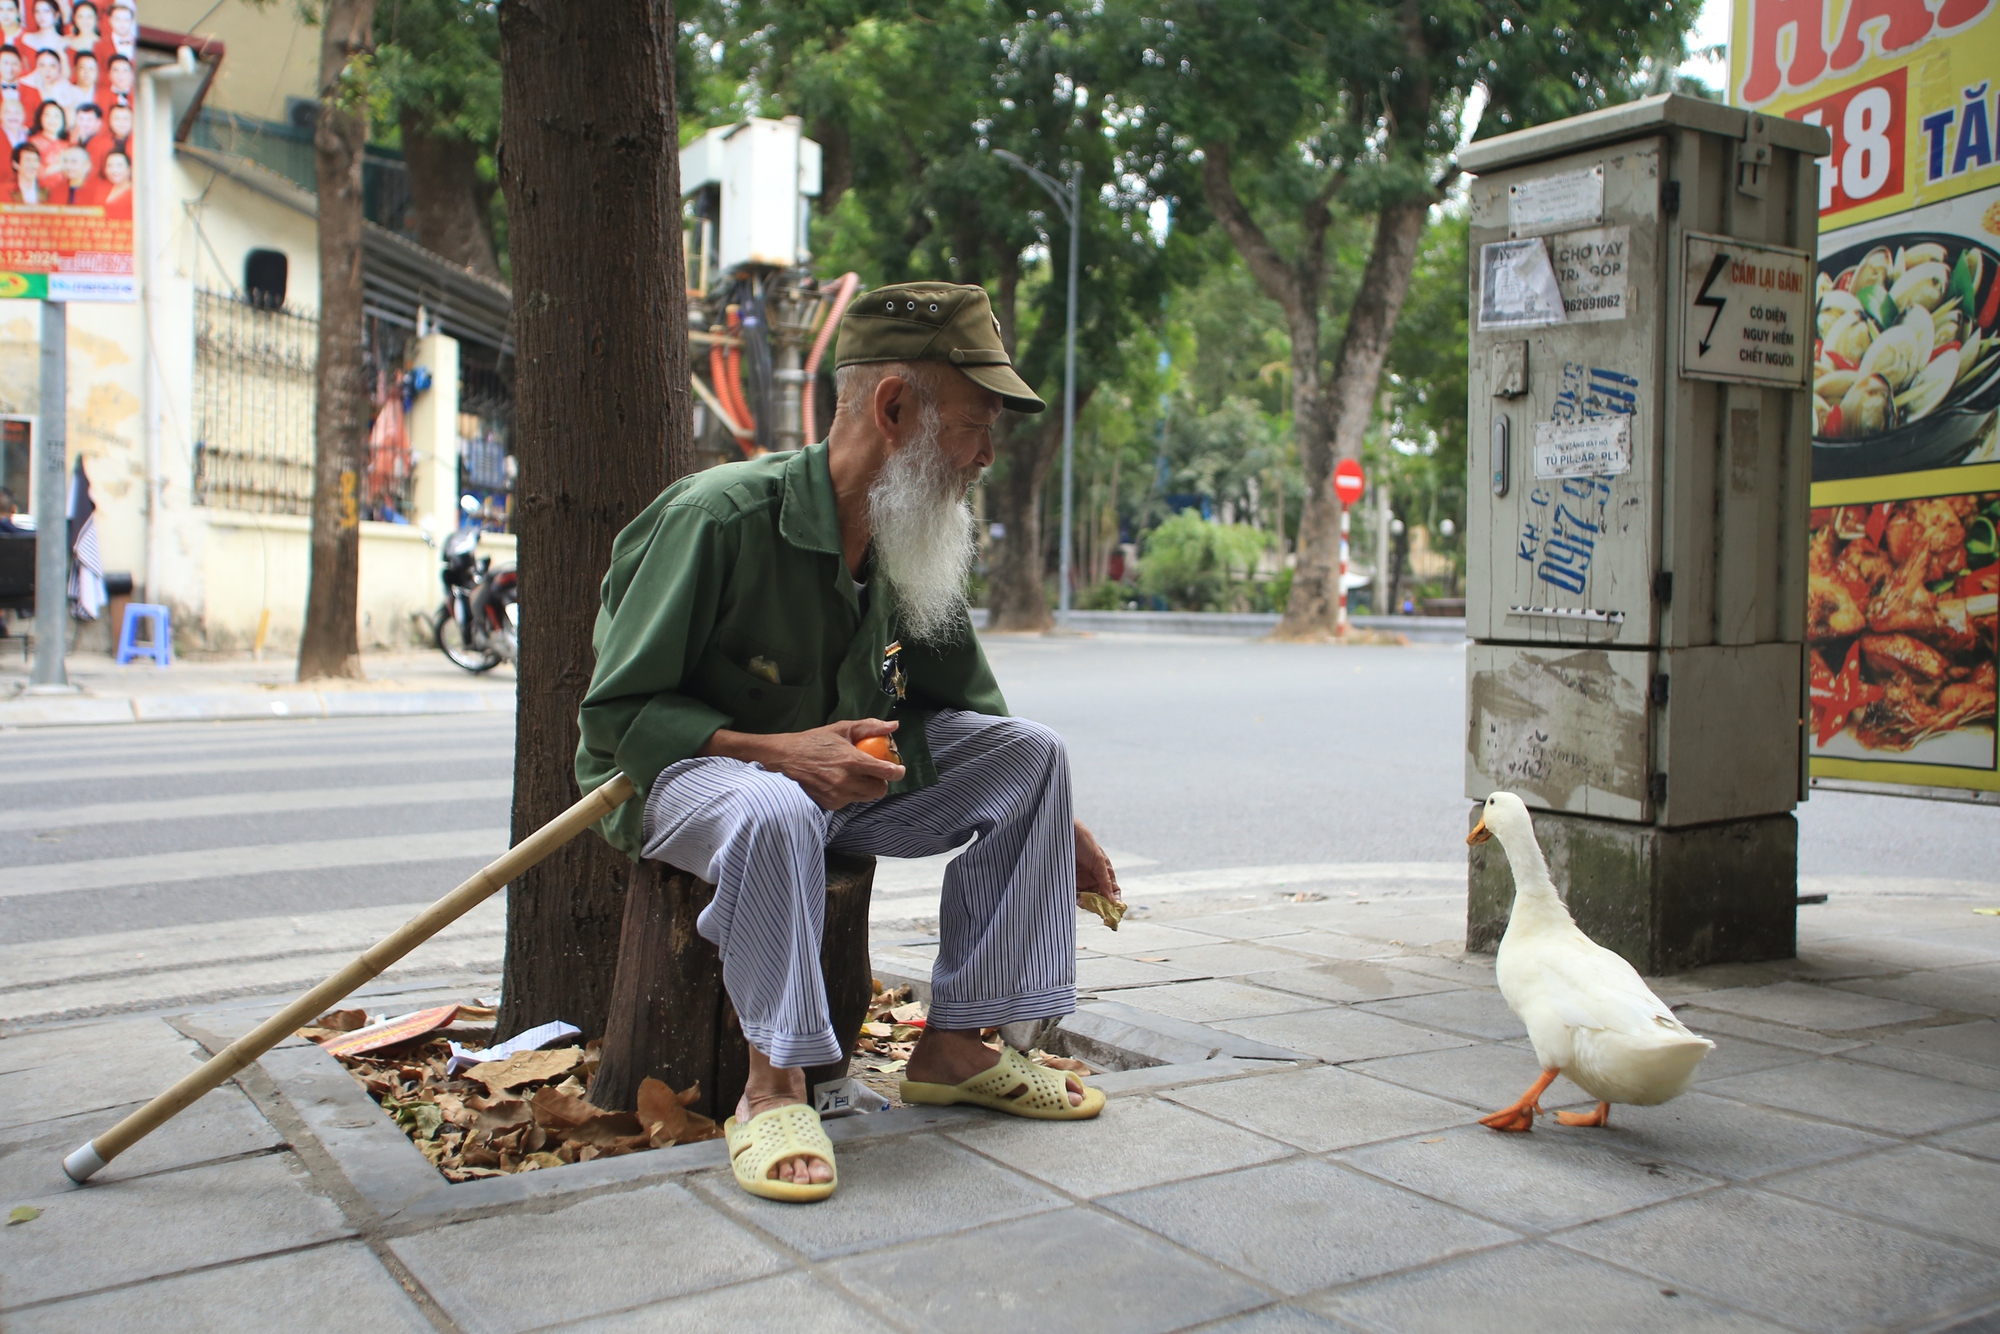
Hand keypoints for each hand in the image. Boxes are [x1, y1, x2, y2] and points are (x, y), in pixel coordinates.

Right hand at [702, 718, 904, 810]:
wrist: (784, 758)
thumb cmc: (814, 741)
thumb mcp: (841, 729)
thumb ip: (869, 727)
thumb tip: (894, 725)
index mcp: (852, 760)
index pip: (886, 772)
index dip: (898, 772)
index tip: (899, 769)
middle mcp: (846, 781)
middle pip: (880, 790)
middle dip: (881, 782)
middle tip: (875, 774)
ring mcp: (837, 795)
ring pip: (866, 798)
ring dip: (867, 789)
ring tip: (856, 777)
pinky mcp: (829, 804)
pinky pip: (850, 802)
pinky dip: (850, 794)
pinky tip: (840, 783)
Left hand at [1074, 819, 1120, 906]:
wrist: (1065, 833)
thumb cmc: (1086, 843)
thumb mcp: (1099, 861)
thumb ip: (1105, 880)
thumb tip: (1112, 900)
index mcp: (1105, 872)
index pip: (1113, 890)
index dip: (1115, 900)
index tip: (1114, 909)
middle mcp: (1095, 877)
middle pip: (1101, 897)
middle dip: (1101, 905)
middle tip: (1099, 911)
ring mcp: (1083, 880)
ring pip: (1088, 898)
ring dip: (1089, 903)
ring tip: (1087, 904)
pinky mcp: (1071, 881)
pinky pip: (1076, 894)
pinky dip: (1078, 899)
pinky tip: (1078, 900)